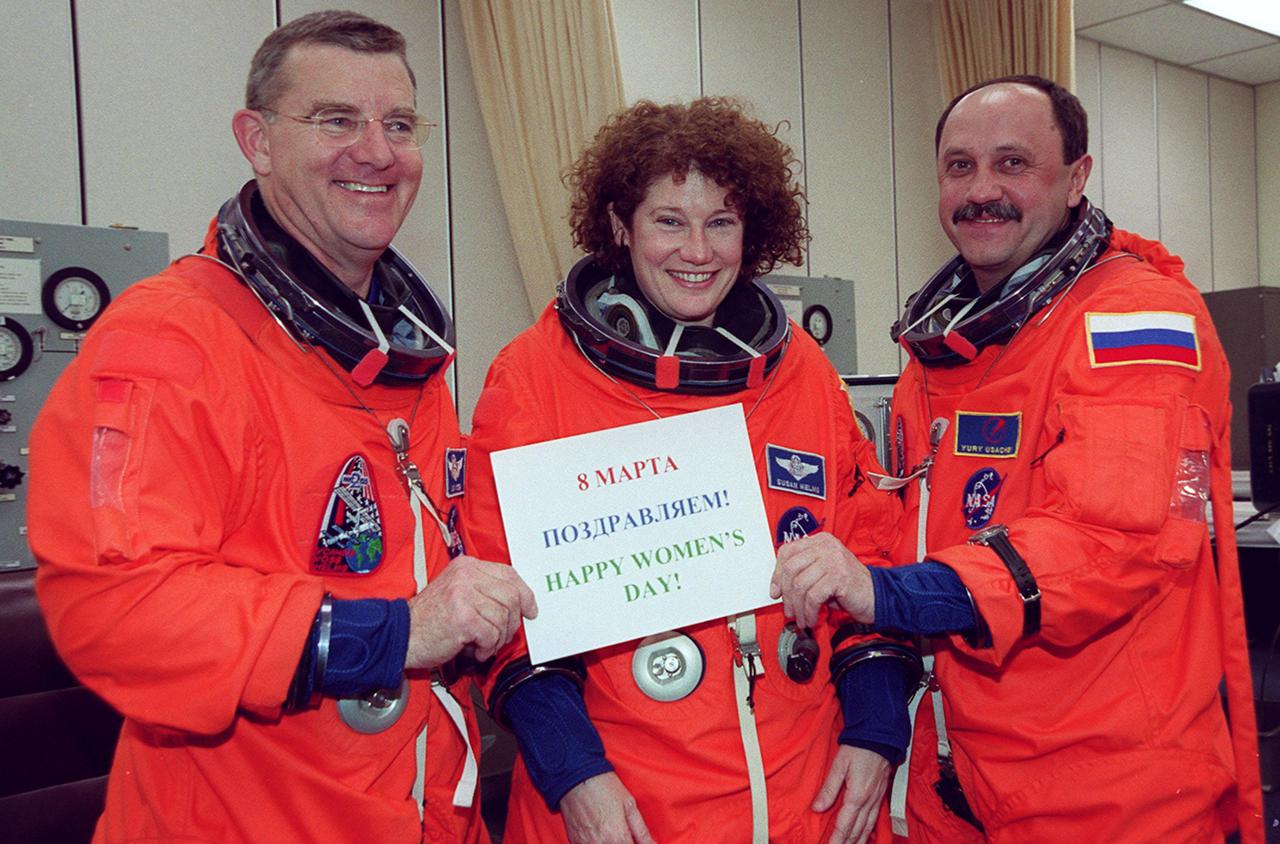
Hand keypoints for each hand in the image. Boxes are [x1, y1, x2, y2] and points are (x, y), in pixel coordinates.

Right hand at [403, 556, 536, 668]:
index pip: (509, 574)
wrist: (400, 635)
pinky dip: (487, 647)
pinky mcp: (463, 617)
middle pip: (512, 596)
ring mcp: (464, 594)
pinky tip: (475, 649)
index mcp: (467, 565)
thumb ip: (483, 589)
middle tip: (499, 635)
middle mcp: (466, 575)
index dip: (524, 594)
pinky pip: (492, 634)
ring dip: (498, 638)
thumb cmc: (428, 619)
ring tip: (482, 643)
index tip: (530, 609)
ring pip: (504, 617)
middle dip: (511, 622)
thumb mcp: (456, 591)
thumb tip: (519, 599)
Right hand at [559, 772, 655, 843]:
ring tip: (611, 830)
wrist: (576, 777)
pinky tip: (599, 832)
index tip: (635, 839)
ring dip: (610, 842)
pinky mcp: (575, 841)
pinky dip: (596, 843)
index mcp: (618, 837)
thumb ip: (642, 831)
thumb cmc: (604, 786)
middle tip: (623, 832)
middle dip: (623, 842)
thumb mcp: (629, 804)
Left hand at [770, 532, 874, 628]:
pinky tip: (811, 618)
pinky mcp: (839, 575)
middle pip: (791, 568)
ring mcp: (833, 559)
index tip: (775, 591)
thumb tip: (777, 588)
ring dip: (798, 607)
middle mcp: (826, 546)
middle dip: (787, 594)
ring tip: (801, 617)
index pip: (787, 551)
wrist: (876, 596)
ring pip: (800, 584)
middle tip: (789, 610)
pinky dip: (808, 611)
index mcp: (820, 541)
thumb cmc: (849, 587)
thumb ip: (802, 574)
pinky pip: (813, 596)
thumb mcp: (822, 574)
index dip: (777, 574)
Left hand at [814, 745, 889, 843]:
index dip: (836, 839)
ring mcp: (876, 800)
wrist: (880, 738)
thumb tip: (817, 808)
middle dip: (847, 843)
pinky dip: (869, 831)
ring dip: (859, 841)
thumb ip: (828, 789)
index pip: (845, 825)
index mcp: (857, 796)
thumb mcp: (839, 766)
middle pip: (857, 830)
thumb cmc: (858, 749)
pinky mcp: (880, 795)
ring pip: (868, 827)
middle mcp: (869, 802)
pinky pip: (875, 819)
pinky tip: (865, 836)